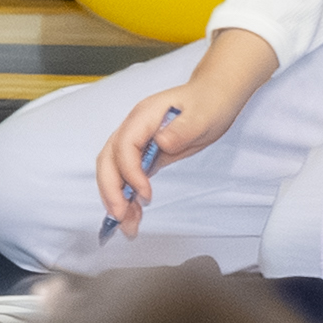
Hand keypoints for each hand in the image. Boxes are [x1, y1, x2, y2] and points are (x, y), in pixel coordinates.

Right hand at [95, 30, 273, 229]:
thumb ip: (181, 129)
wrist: (213, 97)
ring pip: (113, 171)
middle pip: (108, 159)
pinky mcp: (143, 154)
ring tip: (127, 225)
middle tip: (121, 216)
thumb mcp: (201, 116)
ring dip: (115, 197)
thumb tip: (160, 143)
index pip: (124, 145)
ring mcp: (136, 141)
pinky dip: (127, 196)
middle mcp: (133, 128)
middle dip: (110, 189)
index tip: (145, 194)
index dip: (129, 171)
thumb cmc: (208, 103)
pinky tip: (134, 214)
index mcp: (143, 116)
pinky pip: (127, 176)